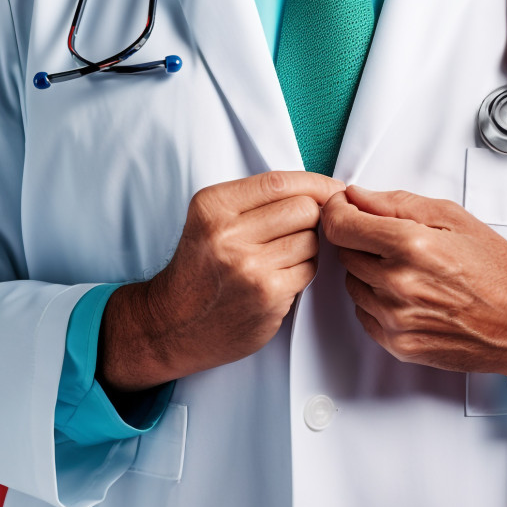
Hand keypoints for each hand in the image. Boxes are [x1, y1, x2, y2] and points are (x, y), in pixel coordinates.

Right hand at [98, 170, 343, 391]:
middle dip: (310, 217)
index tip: (333, 189)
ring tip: (280, 257)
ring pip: (311, 239)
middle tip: (296, 230)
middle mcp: (228, 234)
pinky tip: (280, 277)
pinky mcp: (268, 295)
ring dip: (306, 247)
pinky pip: (309, 269)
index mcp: (213, 206)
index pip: (280, 183)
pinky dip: (302, 271)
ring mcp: (249, 267)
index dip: (315, 184)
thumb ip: (257, 199)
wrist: (173, 323)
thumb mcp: (211, 218)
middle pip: (303, 209)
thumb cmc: (200, 267)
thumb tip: (321, 189)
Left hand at [320, 185, 506, 381]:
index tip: (346, 207)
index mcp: (411, 245)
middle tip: (391, 237)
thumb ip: (397, 203)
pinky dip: (377, 300)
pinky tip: (407, 293)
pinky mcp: (399, 345)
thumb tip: (358, 196)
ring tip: (407, 267)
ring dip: (368, 271)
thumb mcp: (453, 217)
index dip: (338, 211)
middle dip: (360, 238)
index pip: (340, 225)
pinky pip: (364, 314)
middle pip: (344, 253)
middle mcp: (399, 284)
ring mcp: (397, 319)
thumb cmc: (498, 269)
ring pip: (352, 283)